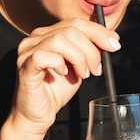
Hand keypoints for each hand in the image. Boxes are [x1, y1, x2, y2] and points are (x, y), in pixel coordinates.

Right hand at [9, 18, 120, 135]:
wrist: (37, 116)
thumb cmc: (55, 92)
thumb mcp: (78, 67)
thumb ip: (88, 51)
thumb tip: (109, 40)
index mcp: (48, 34)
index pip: (76, 23)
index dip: (98, 32)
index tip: (114, 44)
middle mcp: (35, 38)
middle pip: (71, 29)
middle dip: (92, 48)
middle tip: (98, 68)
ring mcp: (27, 51)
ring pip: (60, 39)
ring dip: (79, 57)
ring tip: (84, 74)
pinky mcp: (24, 66)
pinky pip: (44, 56)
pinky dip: (59, 63)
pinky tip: (64, 74)